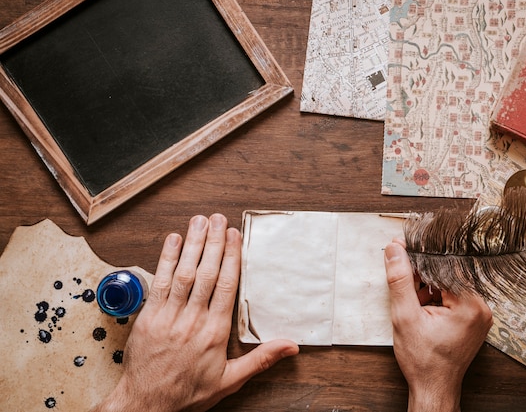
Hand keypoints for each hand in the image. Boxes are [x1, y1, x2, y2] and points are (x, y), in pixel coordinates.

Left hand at [91, 214, 298, 411]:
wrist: (148, 404)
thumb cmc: (188, 392)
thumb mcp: (230, 380)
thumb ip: (261, 359)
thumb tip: (291, 346)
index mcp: (214, 332)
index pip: (226, 286)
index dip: (230, 257)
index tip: (233, 236)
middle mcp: (193, 320)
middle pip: (206, 273)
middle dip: (213, 243)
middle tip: (218, 219)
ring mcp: (169, 316)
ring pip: (183, 274)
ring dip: (192, 245)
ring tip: (199, 222)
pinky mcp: (149, 317)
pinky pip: (159, 283)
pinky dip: (166, 260)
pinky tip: (172, 241)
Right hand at [384, 240, 492, 411]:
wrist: (433, 389)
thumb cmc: (423, 361)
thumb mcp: (404, 316)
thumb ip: (400, 280)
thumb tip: (395, 251)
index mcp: (471, 304)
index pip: (444, 265)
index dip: (420, 256)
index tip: (402, 248)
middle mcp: (481, 307)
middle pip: (447, 274)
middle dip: (422, 275)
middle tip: (403, 281)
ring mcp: (478, 314)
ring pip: (448, 285)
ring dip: (427, 288)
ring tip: (414, 305)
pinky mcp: (472, 319)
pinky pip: (452, 297)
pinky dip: (435, 298)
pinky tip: (422, 310)